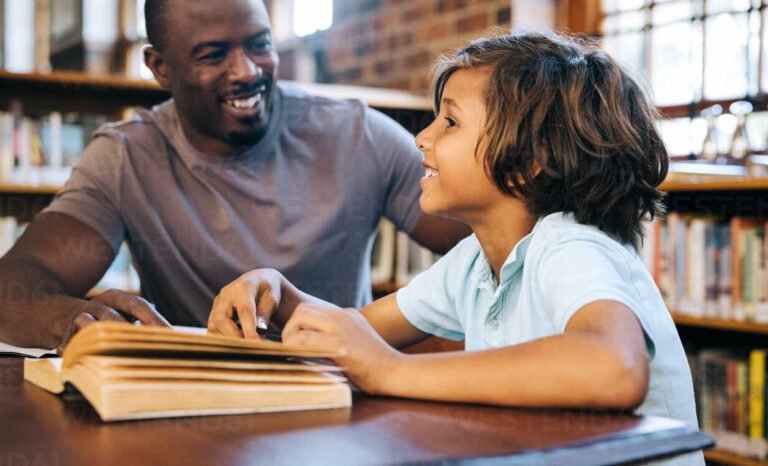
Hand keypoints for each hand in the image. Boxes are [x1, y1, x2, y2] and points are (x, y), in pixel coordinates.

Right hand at [58, 289, 169, 354]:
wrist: (61, 315)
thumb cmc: (106, 318)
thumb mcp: (122, 314)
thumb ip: (142, 323)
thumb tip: (171, 340)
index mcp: (116, 298)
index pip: (138, 306)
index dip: (154, 320)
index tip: (171, 335)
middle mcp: (97, 305)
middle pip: (113, 318)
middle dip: (130, 334)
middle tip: (147, 350)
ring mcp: (79, 320)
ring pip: (90, 329)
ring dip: (104, 343)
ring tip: (118, 356)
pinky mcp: (64, 337)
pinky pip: (72, 346)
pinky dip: (80, 355)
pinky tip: (90, 366)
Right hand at [208, 268, 283, 338]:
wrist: (259, 281)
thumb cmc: (268, 289)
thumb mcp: (273, 298)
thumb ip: (264, 314)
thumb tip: (258, 331)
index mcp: (243, 286)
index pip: (244, 311)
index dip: (249, 330)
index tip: (256, 343)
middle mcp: (225, 294)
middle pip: (221, 319)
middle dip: (234, 336)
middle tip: (250, 347)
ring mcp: (217, 303)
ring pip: (213, 326)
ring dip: (228, 339)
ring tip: (245, 345)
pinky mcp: (214, 312)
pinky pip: (213, 329)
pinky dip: (223, 338)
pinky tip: (237, 342)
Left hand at [282, 305, 399, 393]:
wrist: (394, 372)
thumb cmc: (376, 365)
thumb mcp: (358, 341)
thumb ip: (340, 337)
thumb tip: (314, 347)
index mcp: (348, 315)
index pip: (314, 310)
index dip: (299, 325)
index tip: (296, 341)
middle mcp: (343, 317)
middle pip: (302, 309)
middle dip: (290, 327)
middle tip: (290, 347)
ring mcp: (341, 328)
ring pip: (300, 318)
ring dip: (289, 336)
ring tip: (291, 353)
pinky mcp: (338, 344)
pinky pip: (305, 338)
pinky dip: (294, 347)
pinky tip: (297, 358)